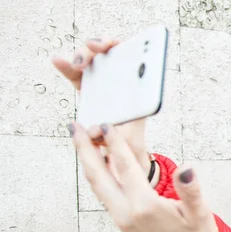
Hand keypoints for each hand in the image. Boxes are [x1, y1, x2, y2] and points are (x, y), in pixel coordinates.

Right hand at [52, 38, 150, 175]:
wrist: (124, 150)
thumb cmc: (130, 141)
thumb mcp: (128, 140)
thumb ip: (112, 136)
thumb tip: (93, 131)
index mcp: (135, 86)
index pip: (127, 57)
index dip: (117, 46)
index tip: (107, 45)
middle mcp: (119, 79)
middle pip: (107, 53)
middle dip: (97, 47)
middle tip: (91, 53)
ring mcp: (103, 81)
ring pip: (90, 59)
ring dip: (82, 55)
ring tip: (76, 63)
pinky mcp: (88, 88)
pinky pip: (76, 73)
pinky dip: (66, 66)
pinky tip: (57, 60)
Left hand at [69, 121, 218, 231]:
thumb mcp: (200, 213)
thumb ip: (191, 190)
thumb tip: (186, 170)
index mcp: (145, 206)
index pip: (125, 168)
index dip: (115, 144)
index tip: (107, 124)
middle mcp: (127, 213)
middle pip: (98, 176)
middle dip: (84, 150)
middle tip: (74, 127)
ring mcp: (122, 219)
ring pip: (97, 186)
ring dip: (87, 162)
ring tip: (80, 141)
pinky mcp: (123, 222)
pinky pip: (104, 194)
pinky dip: (97, 176)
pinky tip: (98, 166)